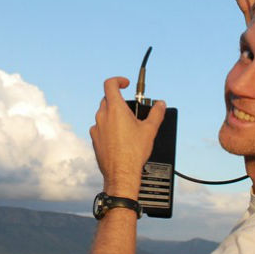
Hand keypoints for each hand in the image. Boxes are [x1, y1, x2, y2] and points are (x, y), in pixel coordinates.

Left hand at [89, 77, 165, 197]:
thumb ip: (156, 113)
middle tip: (131, 110)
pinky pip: (100, 127)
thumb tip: (161, 104)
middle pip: (107, 99)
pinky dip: (108, 127)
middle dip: (119, 100)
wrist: (121, 173)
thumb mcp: (150, 130)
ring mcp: (96, 127)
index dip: (118, 80)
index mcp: (115, 108)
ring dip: (113, 114)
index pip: (110, 84)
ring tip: (127, 125)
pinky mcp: (94, 139)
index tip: (125, 84)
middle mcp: (102, 116)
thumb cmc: (133, 152)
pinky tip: (119, 137)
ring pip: (103, 113)